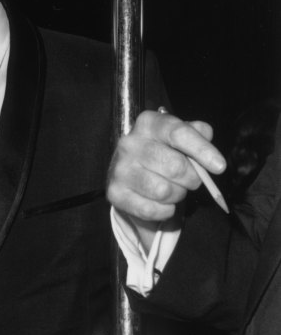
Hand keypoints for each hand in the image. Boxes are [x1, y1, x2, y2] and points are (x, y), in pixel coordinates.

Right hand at [107, 109, 224, 228]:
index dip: (202, 150)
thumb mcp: (180, 138)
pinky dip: (165, 211)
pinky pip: (152, 210)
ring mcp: (119, 169)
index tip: (220, 167)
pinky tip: (162, 203)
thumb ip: (197, 133)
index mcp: (148, 123)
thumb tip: (205, 134)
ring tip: (173, 189)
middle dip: (192, 179)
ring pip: (164, 191)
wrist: (132, 175)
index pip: (178, 133)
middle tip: (190, 180)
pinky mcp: (115, 193)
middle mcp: (129, 143)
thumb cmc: (163, 153)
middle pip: (175, 166)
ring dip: (177, 195)